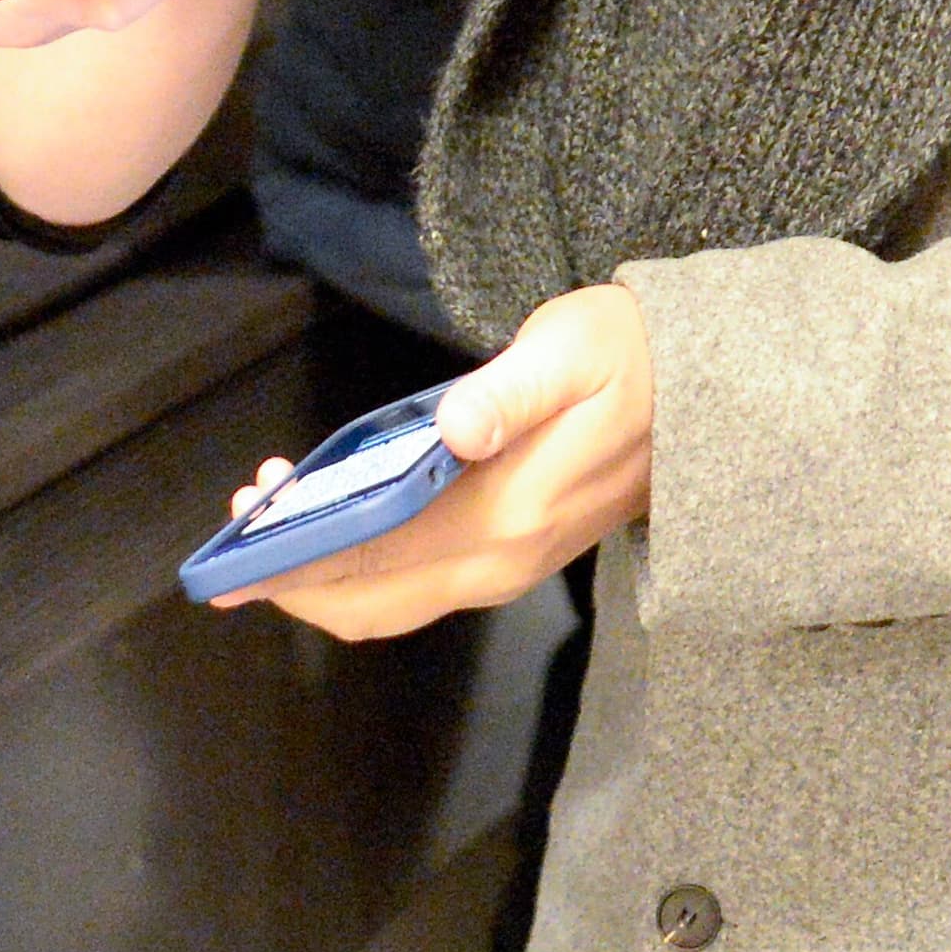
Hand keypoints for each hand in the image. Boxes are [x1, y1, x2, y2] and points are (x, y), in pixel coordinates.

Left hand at [216, 285, 653, 638]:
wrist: (708, 392)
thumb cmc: (629, 354)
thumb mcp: (570, 350)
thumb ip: (508, 393)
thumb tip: (454, 428)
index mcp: (506, 517)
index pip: (378, 558)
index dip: (301, 558)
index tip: (241, 538)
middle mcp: (501, 561)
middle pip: (371, 602)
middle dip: (296, 574)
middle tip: (244, 518)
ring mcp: (509, 566)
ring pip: (392, 599)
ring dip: (326, 571)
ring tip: (276, 512)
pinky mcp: (514, 554)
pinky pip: (419, 582)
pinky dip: (365, 565)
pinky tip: (340, 515)